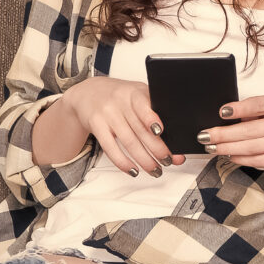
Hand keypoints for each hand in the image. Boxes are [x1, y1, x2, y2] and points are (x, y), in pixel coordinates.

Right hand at [60, 76, 182, 176]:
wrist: (88, 93)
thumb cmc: (121, 97)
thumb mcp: (137, 94)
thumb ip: (154, 110)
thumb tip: (174, 136)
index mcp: (134, 93)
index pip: (143, 106)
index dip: (151, 119)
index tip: (160, 131)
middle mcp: (120, 102)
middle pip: (140, 129)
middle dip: (157, 148)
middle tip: (168, 160)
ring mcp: (107, 115)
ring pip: (128, 141)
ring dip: (144, 160)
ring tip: (156, 170)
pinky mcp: (96, 126)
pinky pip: (110, 148)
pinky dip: (123, 162)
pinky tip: (133, 170)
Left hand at [202, 92, 263, 171]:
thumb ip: (261, 108)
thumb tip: (230, 116)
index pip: (260, 104)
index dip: (240, 109)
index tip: (221, 112)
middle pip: (250, 130)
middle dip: (223, 135)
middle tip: (204, 136)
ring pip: (252, 147)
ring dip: (228, 148)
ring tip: (212, 147)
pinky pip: (261, 160)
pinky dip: (242, 158)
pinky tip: (230, 156)